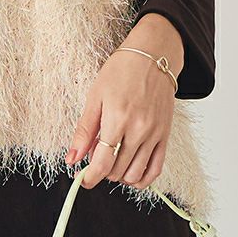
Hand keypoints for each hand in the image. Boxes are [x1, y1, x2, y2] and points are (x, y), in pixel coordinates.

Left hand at [64, 13, 183, 190]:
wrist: (152, 57)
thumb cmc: (121, 71)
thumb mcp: (95, 95)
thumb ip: (84, 130)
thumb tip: (72, 157)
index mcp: (117, 118)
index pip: (102, 162)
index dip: (90, 177)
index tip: (83, 179)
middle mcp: (138, 130)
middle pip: (117, 171)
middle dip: (102, 172)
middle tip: (95, 159)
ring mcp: (154, 134)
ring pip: (136, 174)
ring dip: (120, 176)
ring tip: (112, 162)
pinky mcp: (165, 135)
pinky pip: (156, 169)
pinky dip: (142, 178)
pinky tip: (131, 172)